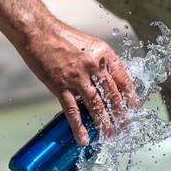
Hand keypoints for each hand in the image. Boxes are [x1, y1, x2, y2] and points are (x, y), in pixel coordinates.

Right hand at [19, 20, 138, 145]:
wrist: (38, 32)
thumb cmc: (62, 37)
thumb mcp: (89, 45)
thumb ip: (100, 63)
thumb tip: (108, 83)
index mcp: (104, 54)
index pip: (124, 79)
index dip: (130, 97)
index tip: (133, 109)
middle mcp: (93, 66)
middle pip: (113, 96)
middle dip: (121, 115)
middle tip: (124, 128)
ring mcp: (77, 77)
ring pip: (96, 106)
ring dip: (104, 124)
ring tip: (110, 136)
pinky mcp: (60, 86)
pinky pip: (72, 110)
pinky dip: (79, 127)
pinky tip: (84, 139)